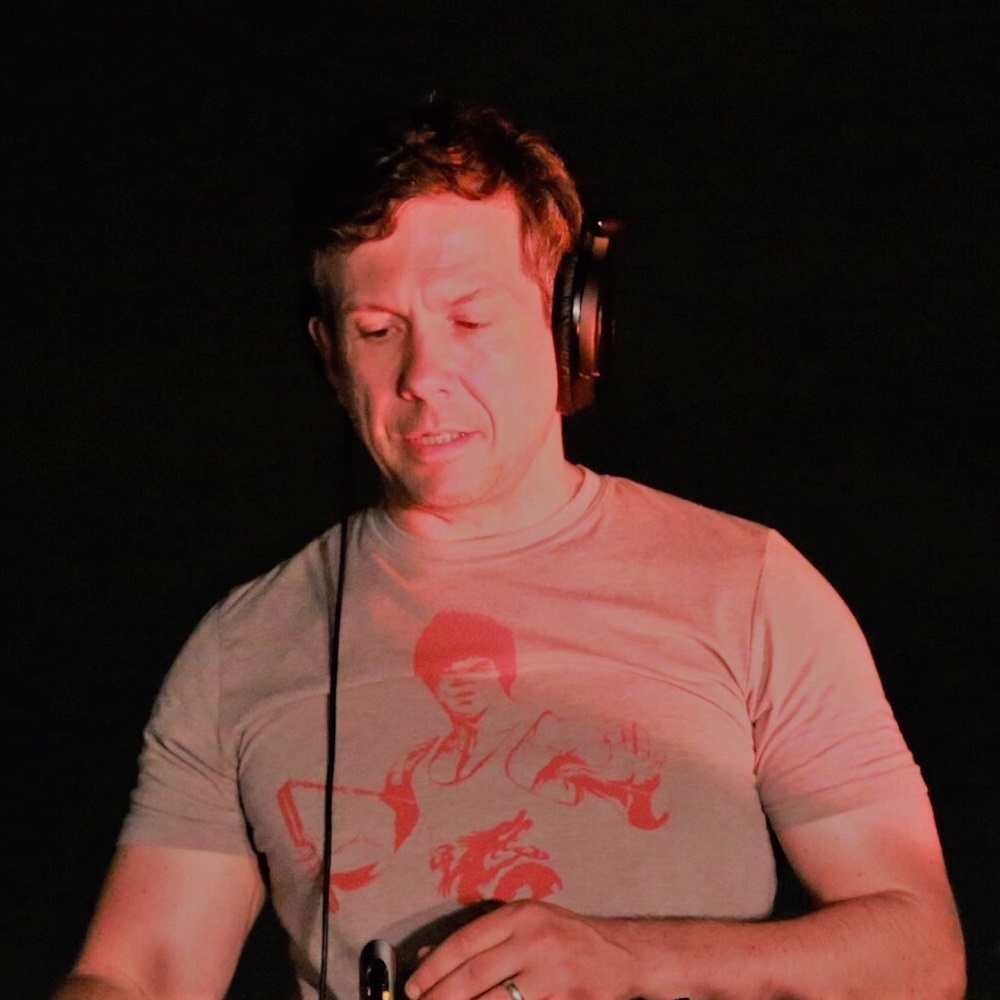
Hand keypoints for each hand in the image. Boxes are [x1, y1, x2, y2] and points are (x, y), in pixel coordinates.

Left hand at [403, 899, 637, 999]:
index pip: (464, 943)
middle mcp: (534, 942)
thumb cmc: (565, 936)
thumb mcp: (525, 922)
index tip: (413, 988)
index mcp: (521, 916)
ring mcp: (551, 976)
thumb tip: (427, 958)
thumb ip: (481, 936)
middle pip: (473, 977)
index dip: (433, 969)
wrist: (621, 954)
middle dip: (440, 998)